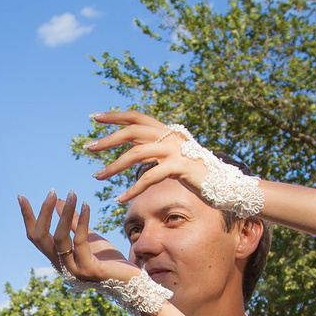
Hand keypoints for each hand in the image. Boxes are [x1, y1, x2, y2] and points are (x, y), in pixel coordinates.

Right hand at [18, 192, 140, 286]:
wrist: (132, 280)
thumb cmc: (110, 260)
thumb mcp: (89, 237)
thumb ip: (73, 222)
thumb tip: (58, 201)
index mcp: (58, 259)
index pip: (36, 237)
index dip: (28, 217)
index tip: (22, 196)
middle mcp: (61, 266)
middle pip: (41, 238)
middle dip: (44, 213)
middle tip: (52, 192)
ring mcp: (74, 270)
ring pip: (59, 238)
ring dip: (65, 213)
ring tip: (72, 194)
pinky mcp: (89, 270)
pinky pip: (80, 241)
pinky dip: (82, 221)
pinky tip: (86, 205)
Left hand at [83, 110, 212, 201]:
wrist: (227, 186)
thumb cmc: (198, 174)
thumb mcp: (174, 156)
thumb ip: (155, 148)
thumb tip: (135, 143)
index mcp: (168, 131)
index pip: (137, 117)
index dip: (115, 116)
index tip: (94, 117)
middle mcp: (171, 136)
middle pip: (132, 132)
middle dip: (108, 139)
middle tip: (88, 147)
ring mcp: (176, 150)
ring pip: (137, 154)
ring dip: (114, 166)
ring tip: (97, 176)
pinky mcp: (181, 167)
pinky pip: (150, 177)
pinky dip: (133, 189)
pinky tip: (120, 199)